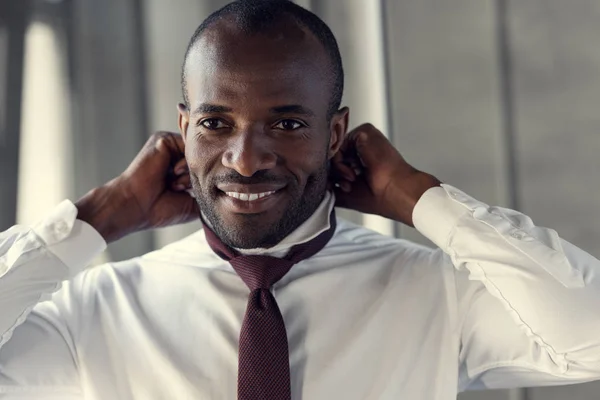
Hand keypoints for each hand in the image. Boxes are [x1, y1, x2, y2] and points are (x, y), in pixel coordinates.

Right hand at [76, 132, 198, 241]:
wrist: (137, 207)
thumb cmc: (161, 209)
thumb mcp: (194, 202)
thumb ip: (210, 189)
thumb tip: (231, 189)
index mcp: (182, 167)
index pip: (208, 166)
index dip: (208, 180)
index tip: (191, 195)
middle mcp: (176, 154)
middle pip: (205, 158)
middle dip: (198, 177)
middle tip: (179, 191)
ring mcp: (170, 145)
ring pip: (198, 152)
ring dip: (191, 172)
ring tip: (175, 186)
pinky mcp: (163, 139)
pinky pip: (188, 145)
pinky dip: (186, 163)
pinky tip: (172, 174)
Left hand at [331, 124, 440, 226]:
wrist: (396, 193)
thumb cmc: (377, 196)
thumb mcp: (346, 193)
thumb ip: (330, 185)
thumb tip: (313, 183)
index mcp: (359, 158)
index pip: (333, 162)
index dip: (332, 176)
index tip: (345, 189)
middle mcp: (360, 146)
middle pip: (330, 154)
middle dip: (334, 173)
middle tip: (349, 185)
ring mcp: (362, 138)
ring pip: (333, 149)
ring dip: (337, 169)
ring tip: (352, 181)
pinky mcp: (364, 131)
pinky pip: (339, 143)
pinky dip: (340, 162)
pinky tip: (353, 173)